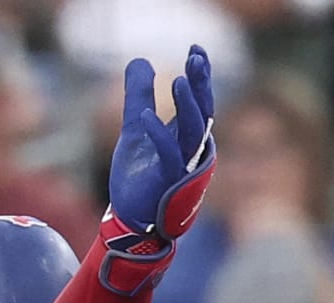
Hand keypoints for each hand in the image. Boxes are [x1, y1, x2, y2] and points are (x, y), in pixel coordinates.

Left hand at [108, 45, 216, 239]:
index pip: (199, 102)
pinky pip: (169, 156)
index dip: (200, 77)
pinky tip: (146, 116)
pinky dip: (159, 135)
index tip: (196, 49)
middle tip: (195, 57)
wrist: (131, 223)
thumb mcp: (134, 130)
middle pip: (203, 112)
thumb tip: (140, 61)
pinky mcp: (168, 183)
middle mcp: (192, 151)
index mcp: (187, 138)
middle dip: (201, 84)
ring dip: (188, 106)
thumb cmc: (139, 180)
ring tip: (178, 80)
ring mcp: (184, 167)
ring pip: (194, 132)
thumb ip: (138, 97)